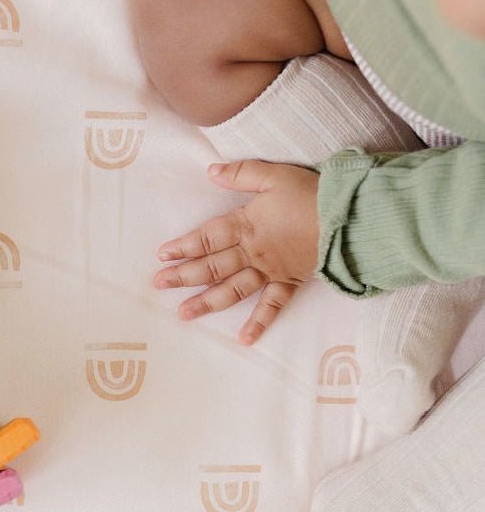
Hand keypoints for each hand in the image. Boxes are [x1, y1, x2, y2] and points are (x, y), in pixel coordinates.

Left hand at [153, 160, 319, 345]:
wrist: (351, 218)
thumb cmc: (314, 194)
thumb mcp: (275, 174)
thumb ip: (242, 173)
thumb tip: (210, 170)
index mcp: (247, 225)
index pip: (207, 238)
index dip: (183, 246)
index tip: (162, 256)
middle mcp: (253, 252)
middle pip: (212, 266)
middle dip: (183, 276)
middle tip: (159, 285)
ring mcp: (270, 271)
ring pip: (232, 289)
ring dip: (207, 303)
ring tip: (184, 314)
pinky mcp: (290, 282)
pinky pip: (272, 306)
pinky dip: (259, 324)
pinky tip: (244, 340)